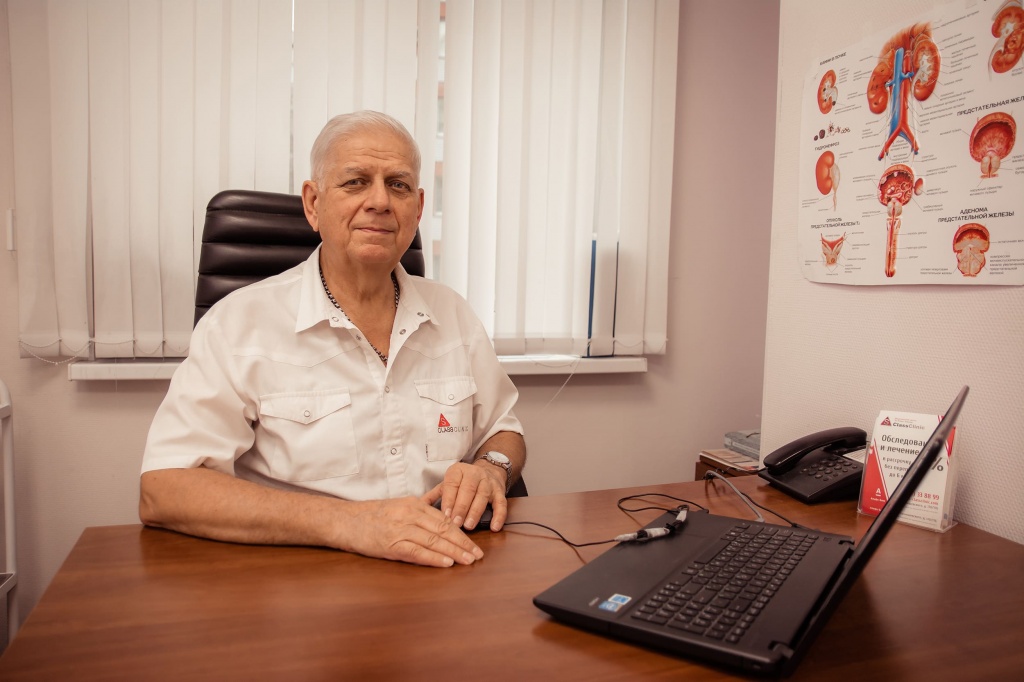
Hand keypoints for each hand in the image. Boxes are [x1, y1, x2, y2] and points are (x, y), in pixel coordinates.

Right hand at [340, 497, 483, 567]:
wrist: (345, 521)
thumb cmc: (372, 515)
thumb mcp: (399, 505)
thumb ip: (421, 508)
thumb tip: (442, 511)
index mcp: (413, 504)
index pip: (444, 519)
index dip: (461, 534)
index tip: (474, 544)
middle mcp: (409, 514)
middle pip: (443, 529)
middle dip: (463, 544)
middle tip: (478, 555)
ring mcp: (400, 529)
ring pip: (433, 540)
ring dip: (453, 552)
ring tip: (467, 561)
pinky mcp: (390, 544)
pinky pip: (416, 551)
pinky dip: (433, 558)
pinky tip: (446, 563)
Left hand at [427, 461, 507, 531]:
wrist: (488, 470)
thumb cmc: (462, 482)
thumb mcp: (447, 484)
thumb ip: (433, 496)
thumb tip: (415, 509)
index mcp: (457, 471)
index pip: (452, 485)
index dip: (449, 500)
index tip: (444, 516)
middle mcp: (474, 474)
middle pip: (468, 490)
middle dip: (461, 508)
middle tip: (455, 524)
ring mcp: (488, 482)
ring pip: (483, 496)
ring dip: (476, 512)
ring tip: (469, 526)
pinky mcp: (500, 491)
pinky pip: (501, 503)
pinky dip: (499, 515)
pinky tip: (494, 527)